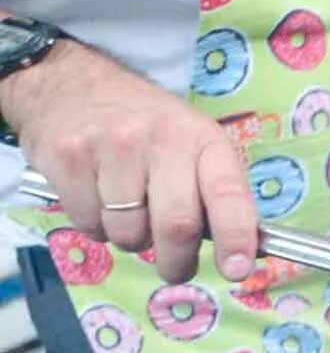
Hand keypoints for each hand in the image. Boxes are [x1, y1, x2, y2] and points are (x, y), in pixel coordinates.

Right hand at [0, 40, 257, 282]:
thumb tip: (238, 253)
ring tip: (129, 212)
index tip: (237, 269)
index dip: (236, 237)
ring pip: (128, 234)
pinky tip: (99, 199)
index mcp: (203, 140)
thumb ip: (215, 194)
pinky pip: (89, 225)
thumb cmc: (146, 127)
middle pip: (176, 226)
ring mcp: (111, 147)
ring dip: (132, 241)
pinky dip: (96, 228)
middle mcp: (161, 139)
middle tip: (176, 267)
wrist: (71, 84)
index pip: (227, 193)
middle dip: (178, 262)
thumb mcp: (192, 144)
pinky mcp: (68, 159)